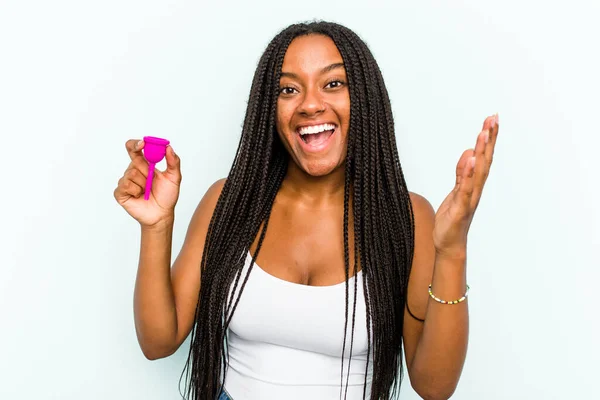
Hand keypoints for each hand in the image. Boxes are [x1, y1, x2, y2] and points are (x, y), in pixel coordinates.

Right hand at [113, 139, 181, 227]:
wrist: (162, 214)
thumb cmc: (167, 196)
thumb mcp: (174, 177)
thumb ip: (173, 161)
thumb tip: (168, 146)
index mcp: (144, 164)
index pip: (134, 148)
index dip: (136, 143)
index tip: (143, 143)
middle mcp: (133, 170)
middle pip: (135, 161)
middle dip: (147, 170)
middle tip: (152, 179)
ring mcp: (125, 181)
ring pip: (132, 174)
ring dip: (144, 184)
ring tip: (147, 191)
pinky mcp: (120, 192)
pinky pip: (126, 185)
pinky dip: (136, 191)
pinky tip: (139, 196)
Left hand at [433, 114, 498, 255]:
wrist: (448, 243)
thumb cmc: (452, 218)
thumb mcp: (456, 191)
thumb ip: (462, 173)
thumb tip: (469, 153)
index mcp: (474, 183)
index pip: (484, 157)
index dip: (489, 139)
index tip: (492, 119)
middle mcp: (476, 189)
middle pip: (485, 160)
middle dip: (489, 139)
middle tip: (493, 118)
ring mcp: (469, 198)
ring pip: (478, 172)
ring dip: (481, 152)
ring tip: (484, 133)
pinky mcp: (460, 208)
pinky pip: (465, 189)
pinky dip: (468, 174)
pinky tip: (470, 159)